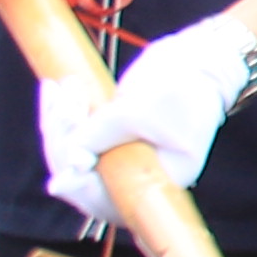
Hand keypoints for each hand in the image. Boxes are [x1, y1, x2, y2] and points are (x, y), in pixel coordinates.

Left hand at [43, 11, 256, 239]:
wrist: (200, 58)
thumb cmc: (182, 84)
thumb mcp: (137, 111)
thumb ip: (99, 136)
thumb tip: (70, 161)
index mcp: (161, 178)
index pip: (110, 199)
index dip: (81, 190)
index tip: (59, 180)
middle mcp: (141, 175)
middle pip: (84, 178)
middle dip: (64, 141)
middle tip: (65, 103)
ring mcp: (124, 157)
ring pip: (72, 155)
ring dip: (59, 123)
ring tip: (60, 87)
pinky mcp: (111, 139)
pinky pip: (74, 138)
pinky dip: (62, 115)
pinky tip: (57, 88)